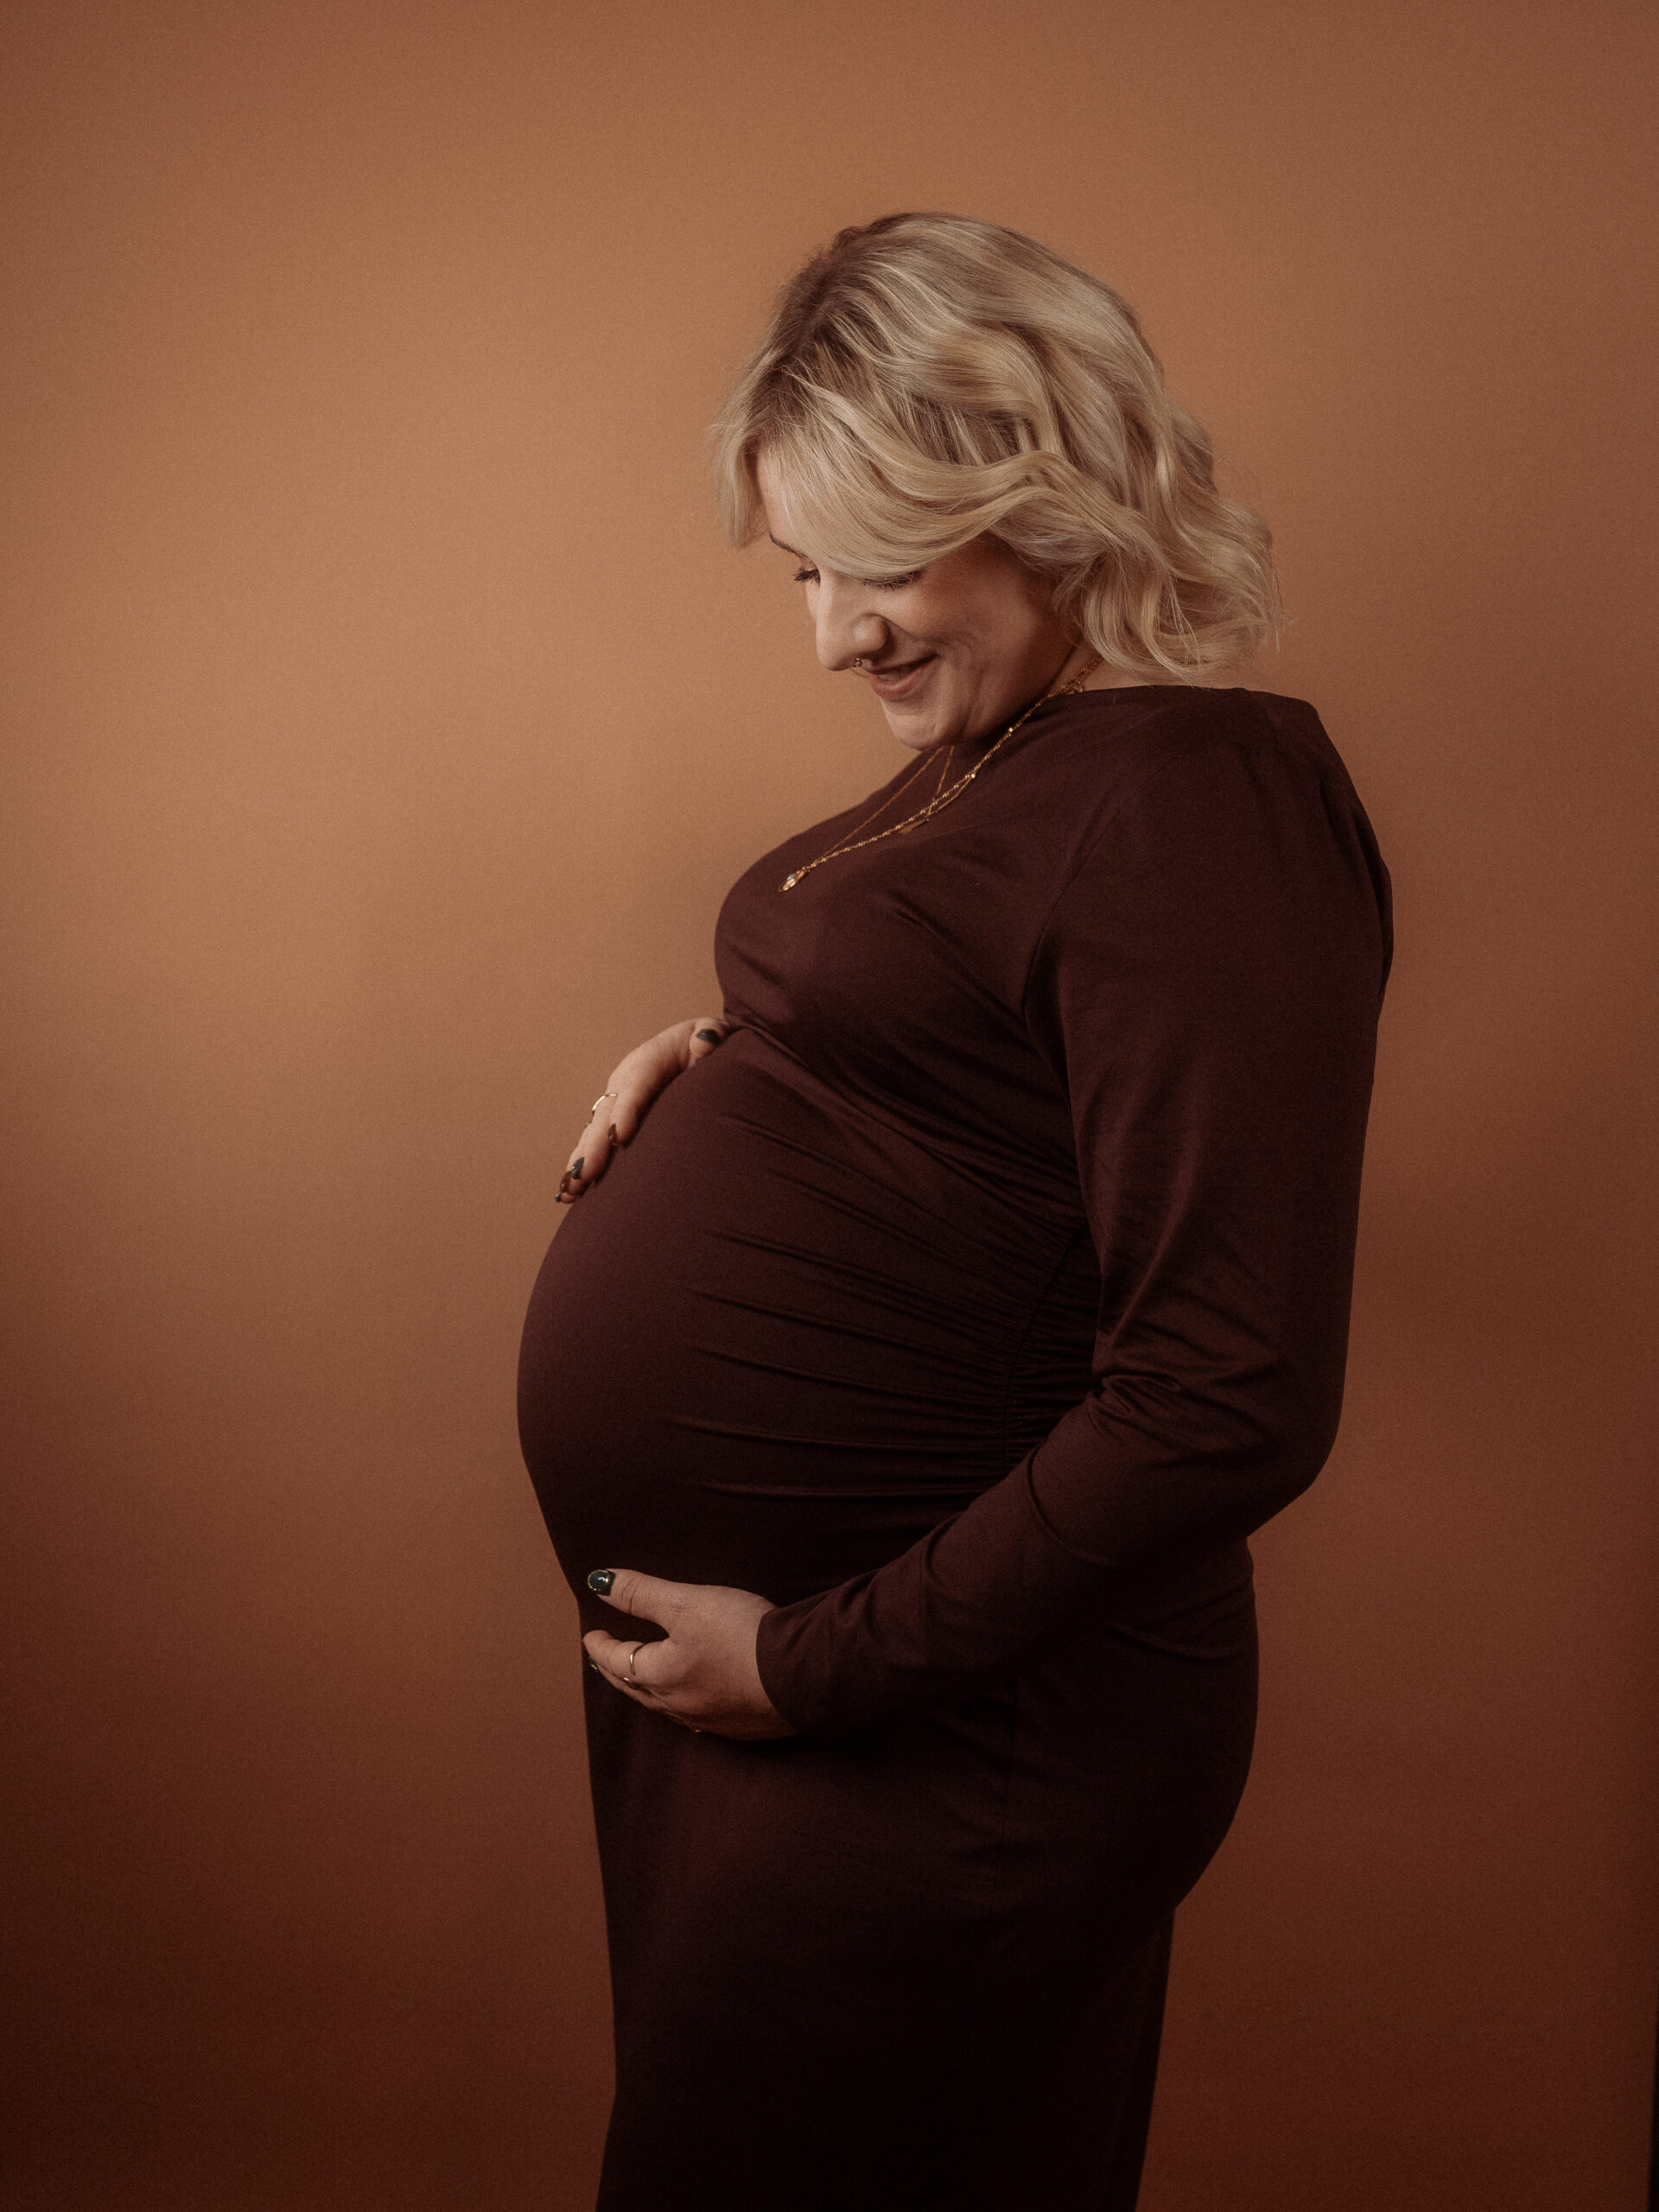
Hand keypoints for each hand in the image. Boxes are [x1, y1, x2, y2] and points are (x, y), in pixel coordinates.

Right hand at [558, 1016, 730, 1201]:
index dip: (626, 1110)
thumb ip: (710, 1034)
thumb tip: (704, 1044)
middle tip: (586, 1175)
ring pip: (594, 1133)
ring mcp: (616, 1102)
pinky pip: (594, 1143)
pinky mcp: (615, 1121)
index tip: (618, 1137)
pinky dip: (581, 1166)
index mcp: (647, 1061)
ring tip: (570, 1192)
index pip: (635, 1086)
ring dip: (582, 1162)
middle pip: (606, 1114)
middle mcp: (624, 1083)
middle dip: (595, 1146)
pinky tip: (570, 1194)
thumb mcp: (711, 1032)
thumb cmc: (705, 1043)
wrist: (694, 1049)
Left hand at [583, 1569, 793, 1739]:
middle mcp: (678, 1705)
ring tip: (642, 1679)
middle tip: (605, 1660)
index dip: (601, 1646)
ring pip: (664, 1706)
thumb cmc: (740, 1636)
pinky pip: (697, 1717)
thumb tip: (598, 1582)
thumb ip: (641, 1592)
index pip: (616, 1661)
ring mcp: (710, 1720)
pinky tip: (693, 1701)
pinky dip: (683, 1704)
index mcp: (659, 1676)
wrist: (801, 1675)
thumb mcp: (686, 1602)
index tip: (591, 1637)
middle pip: (636, 1688)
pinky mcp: (739, 1726)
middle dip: (617, 1672)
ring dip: (647, 1690)